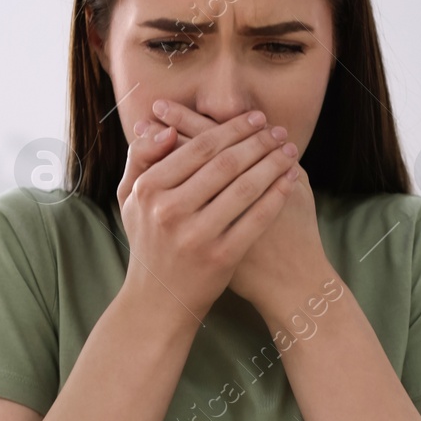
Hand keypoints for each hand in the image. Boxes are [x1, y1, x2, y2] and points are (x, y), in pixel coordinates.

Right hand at [113, 109, 300, 325]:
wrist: (158, 301)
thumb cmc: (148, 242)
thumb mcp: (130, 199)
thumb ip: (140, 158)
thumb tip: (166, 128)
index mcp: (149, 190)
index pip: (198, 147)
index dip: (231, 128)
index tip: (254, 119)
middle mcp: (170, 211)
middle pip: (225, 163)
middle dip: (258, 141)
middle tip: (278, 130)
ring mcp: (196, 236)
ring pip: (244, 187)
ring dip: (272, 163)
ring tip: (289, 150)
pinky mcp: (221, 258)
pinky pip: (256, 219)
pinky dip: (276, 195)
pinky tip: (290, 180)